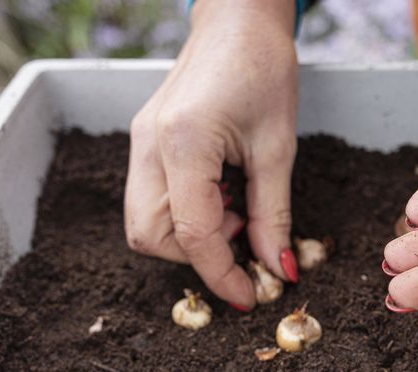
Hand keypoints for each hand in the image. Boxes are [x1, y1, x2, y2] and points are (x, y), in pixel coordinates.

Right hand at [124, 0, 297, 309]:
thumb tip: (276, 269)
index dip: (222, 275)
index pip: (194, 234)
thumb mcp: (278, 148)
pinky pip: (151, 197)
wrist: (237, 21)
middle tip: (242, 238)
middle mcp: (148, 146)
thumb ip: (272, 215)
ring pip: (144, 221)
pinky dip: (183, 212)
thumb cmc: (264, 70)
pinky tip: (220, 192)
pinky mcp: (143, 142)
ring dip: (188, 235)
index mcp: (184, 143)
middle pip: (149, 237)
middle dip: (195, 256)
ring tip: (235, 209)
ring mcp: (139, 143)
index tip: (250, 297)